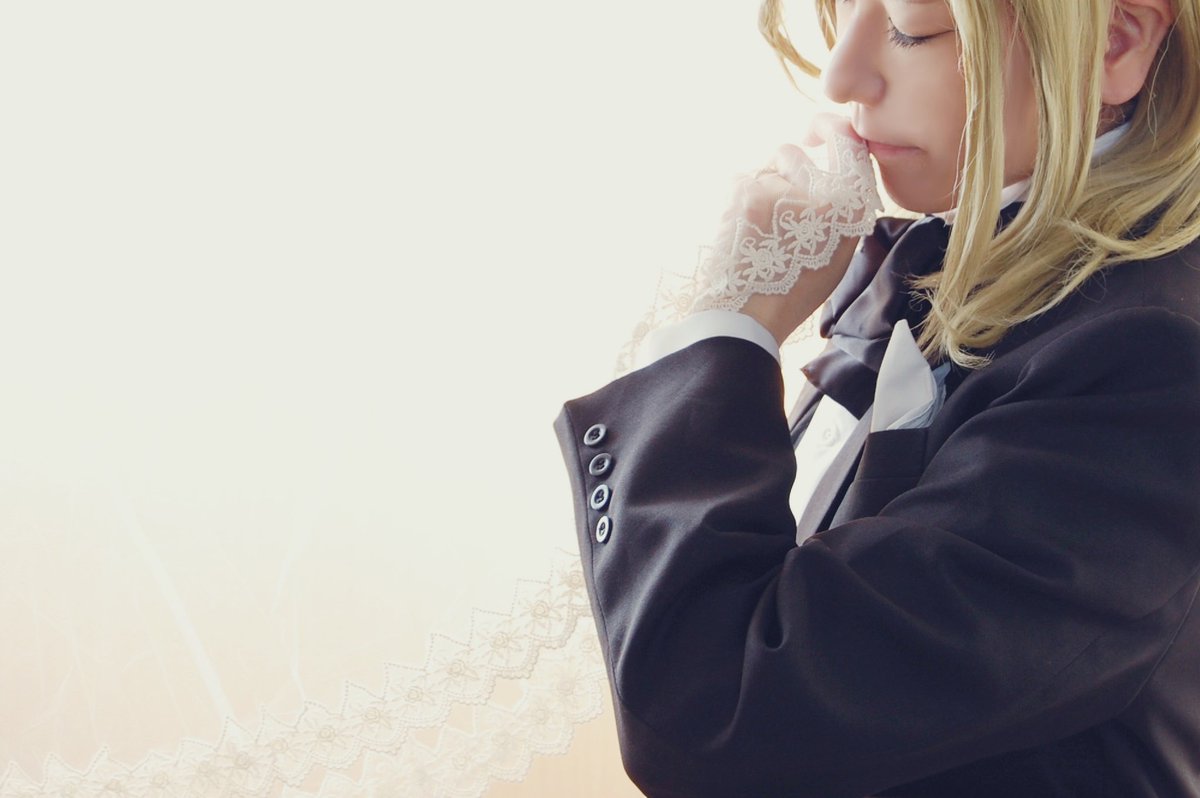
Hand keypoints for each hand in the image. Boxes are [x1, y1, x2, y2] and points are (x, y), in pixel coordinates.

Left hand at [697, 114, 880, 344]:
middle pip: (794, 154)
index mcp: (849, 212)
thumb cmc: (791, 290)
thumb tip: (829, 167)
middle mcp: (821, 196)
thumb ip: (841, 208)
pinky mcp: (747, 193)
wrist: (746, 315)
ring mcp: (781, 191)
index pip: (848, 145)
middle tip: (774, 210)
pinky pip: (742, 180)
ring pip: (763, 169)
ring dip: (761, 187)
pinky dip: (741, 198)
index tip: (818, 130)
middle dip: (782, 171)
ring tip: (758, 230)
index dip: (832, 129)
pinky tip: (742, 230)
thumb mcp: (836, 253)